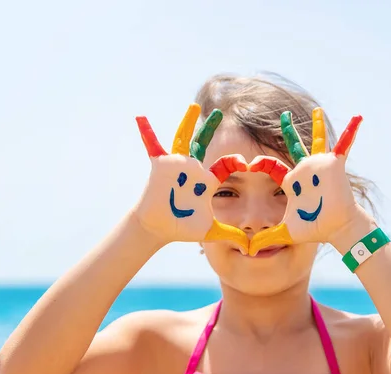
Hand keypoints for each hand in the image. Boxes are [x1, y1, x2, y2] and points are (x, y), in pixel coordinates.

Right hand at [134, 104, 248, 251]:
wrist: (160, 227)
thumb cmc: (183, 226)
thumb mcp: (210, 230)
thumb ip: (231, 235)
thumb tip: (250, 248)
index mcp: (208, 179)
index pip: (226, 165)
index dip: (237, 162)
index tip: (250, 164)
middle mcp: (194, 167)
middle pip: (204, 143)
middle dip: (211, 128)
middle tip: (220, 114)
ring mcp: (178, 165)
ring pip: (184, 139)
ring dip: (188, 123)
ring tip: (195, 107)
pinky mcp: (161, 165)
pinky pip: (153, 145)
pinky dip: (147, 132)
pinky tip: (141, 118)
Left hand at [248, 108, 367, 255]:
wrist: (336, 228)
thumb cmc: (314, 228)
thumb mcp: (286, 232)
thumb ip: (267, 238)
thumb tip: (250, 251)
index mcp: (291, 181)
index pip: (271, 166)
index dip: (259, 163)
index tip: (246, 164)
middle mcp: (304, 170)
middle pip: (293, 145)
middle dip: (287, 129)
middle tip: (283, 115)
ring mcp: (319, 166)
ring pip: (316, 140)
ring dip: (317, 125)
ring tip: (317, 110)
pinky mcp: (334, 165)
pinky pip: (343, 145)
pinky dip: (350, 132)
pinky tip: (357, 117)